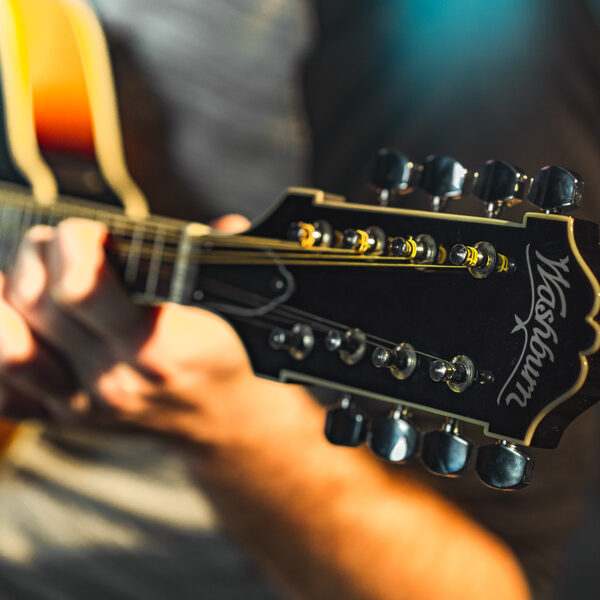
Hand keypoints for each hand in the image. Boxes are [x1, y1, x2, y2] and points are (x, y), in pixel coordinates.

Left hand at [0, 214, 262, 441]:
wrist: (216, 421)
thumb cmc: (216, 359)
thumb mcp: (227, 311)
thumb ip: (216, 263)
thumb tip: (227, 223)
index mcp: (155, 350)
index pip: (80, 288)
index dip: (74, 241)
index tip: (94, 232)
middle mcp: (111, 381)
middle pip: (35, 302)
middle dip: (38, 252)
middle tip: (58, 244)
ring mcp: (79, 406)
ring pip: (4, 345)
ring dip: (5, 294)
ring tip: (29, 276)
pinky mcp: (59, 421)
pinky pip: (0, 393)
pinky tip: (9, 320)